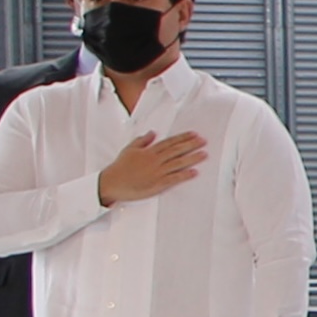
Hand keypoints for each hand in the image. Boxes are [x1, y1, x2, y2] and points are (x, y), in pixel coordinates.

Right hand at [95, 129, 209, 205]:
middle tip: (204, 141)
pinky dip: (184, 175)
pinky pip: (173, 179)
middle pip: (176, 151)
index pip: (169, 142)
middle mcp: (155, 160)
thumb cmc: (120, 167)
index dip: (183, 138)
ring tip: (205, 154)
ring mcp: (156, 172)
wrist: (111, 182)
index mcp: (149, 151)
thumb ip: (142, 140)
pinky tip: (195, 172)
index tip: (195, 134)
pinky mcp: (157, 184)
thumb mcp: (129, 149)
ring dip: (192, 158)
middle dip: (191, 145)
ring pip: (178, 163)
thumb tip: (153, 132)